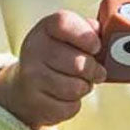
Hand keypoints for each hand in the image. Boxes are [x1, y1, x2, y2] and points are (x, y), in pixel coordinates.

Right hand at [0, 11, 105, 129]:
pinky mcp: (34, 102)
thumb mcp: (69, 38)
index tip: (96, 47)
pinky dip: (74, 105)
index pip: (64, 23)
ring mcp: (31, 76)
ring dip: (85, 88)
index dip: (86, 36)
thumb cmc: (58, 59)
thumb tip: (105, 31)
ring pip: (76, 88)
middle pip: (78, 63)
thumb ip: (88, 31)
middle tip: (96, 72)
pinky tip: (64, 97)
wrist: (24, 87)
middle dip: (94, 71)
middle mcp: (34, 49)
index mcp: (45, 28)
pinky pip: (69, 107)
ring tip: (78, 83)